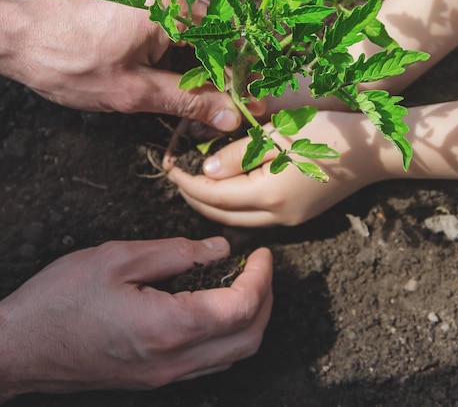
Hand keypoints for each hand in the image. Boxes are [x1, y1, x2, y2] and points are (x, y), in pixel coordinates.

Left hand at [0, 0, 240, 130]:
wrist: (14, 34)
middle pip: (214, 38)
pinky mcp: (136, 1)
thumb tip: (230, 115)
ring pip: (193, 35)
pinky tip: (177, 79)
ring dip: (201, 67)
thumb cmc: (67, 59)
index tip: (251, 106)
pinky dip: (179, 55)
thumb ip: (188, 101)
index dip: (242, 80)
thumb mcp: (133, 91)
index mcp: (173, 9)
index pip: (227, 45)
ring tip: (206, 101)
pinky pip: (171, 28)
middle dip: (223, 75)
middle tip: (229, 109)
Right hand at [0, 237, 272, 400]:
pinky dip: (228, 334)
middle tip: (260, 267)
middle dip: (265, 299)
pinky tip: (216, 307)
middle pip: (248, 338)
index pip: (240, 308)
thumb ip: (175, 252)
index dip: (260, 277)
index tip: (261, 253)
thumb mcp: (117, 258)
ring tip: (245, 282)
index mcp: (168, 326)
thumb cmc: (62, 299)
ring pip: (233, 355)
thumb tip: (219, 249)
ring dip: (251, 319)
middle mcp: (174, 360)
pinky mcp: (154, 377)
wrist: (20, 348)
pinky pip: (210, 362)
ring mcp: (165, 375)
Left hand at [168, 111, 390, 225]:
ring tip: (194, 183)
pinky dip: (234, 206)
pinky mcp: (299, 216)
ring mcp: (290, 220)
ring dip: (212, 204)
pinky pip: (256, 217)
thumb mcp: (277, 134)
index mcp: (269, 194)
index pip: (213, 194)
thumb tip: (206, 171)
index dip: (186, 182)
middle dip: (194, 197)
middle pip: (221, 214)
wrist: (373, 150)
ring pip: (238, 220)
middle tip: (175, 177)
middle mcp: (277, 216)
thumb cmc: (327, 132)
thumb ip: (238, 154)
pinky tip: (227, 188)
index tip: (168, 167)